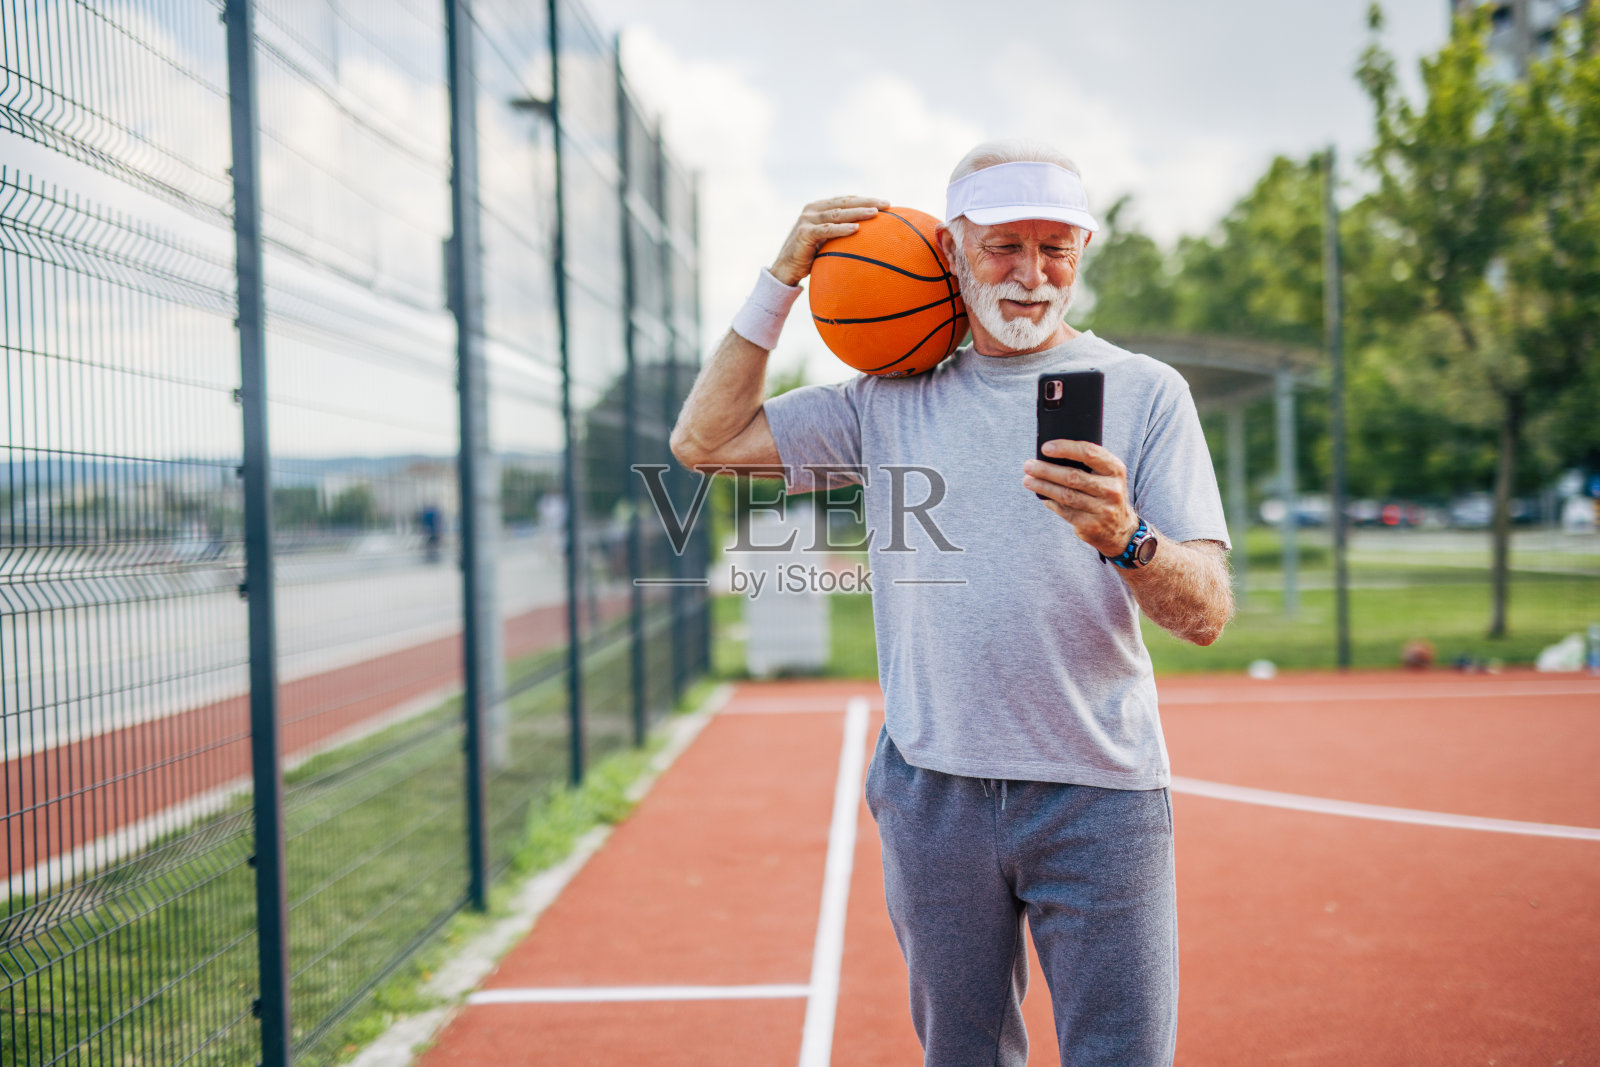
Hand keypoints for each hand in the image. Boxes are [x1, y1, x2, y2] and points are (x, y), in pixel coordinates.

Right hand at [770, 196, 889, 285]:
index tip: (886, 203)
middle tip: (887, 204)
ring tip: (875, 213)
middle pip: (844, 202)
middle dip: (867, 202)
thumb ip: (841, 232)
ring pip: (837, 213)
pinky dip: (842, 229)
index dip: (866, 199)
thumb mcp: (827, 240)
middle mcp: (812, 210)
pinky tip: (857, 229)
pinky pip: (826, 230)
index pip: (846, 199)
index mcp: (819, 207)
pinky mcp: (804, 233)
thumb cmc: (810, 257)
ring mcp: (807, 220)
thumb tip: (871, 236)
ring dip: (857, 213)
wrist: (785, 270)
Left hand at [1023, 440, 1138, 557]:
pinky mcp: (1091, 525)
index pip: (1089, 453)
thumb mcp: (1106, 475)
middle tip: (1028, 465)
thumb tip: (1050, 456)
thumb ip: (1087, 464)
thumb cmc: (1105, 493)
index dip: (1065, 449)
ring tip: (1028, 480)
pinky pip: (1065, 511)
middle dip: (1047, 470)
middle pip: (1073, 476)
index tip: (1045, 448)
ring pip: (1066, 495)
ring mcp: (1103, 509)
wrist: (1120, 528)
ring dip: (1043, 487)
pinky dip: (1051, 502)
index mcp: (1115, 470)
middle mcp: (1111, 489)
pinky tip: (1042, 496)